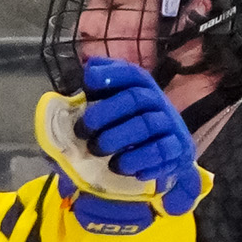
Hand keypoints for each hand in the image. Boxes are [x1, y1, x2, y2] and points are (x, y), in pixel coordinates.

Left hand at [71, 56, 199, 226]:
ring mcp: (169, 125)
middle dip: (104, 113)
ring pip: (147, 125)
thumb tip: (65, 87)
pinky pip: (161, 151)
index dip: (110, 74)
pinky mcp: (177, 149)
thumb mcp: (104, 116)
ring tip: (97, 151)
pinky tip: (120, 167)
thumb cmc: (123, 132)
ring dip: (118, 138)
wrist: (159, 157)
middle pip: (135, 98)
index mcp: (139, 89)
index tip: (88, 82)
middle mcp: (157, 102)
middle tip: (82, 130)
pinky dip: (138, 160)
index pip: (130, 73)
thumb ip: (86, 103)